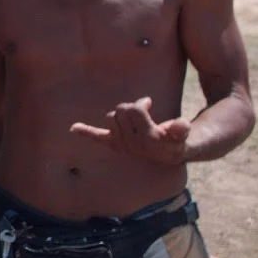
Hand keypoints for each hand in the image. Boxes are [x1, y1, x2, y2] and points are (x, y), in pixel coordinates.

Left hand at [70, 96, 190, 165]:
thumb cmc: (176, 138)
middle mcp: (132, 143)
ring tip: (133, 120)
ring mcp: (121, 145)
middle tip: (142, 111)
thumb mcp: (182, 132)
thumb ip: (181, 128)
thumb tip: (181, 125)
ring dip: (120, 115)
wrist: (169, 153)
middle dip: (131, 107)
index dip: (141, 103)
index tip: (148, 103)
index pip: (134, 109)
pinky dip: (86, 132)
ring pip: (111, 117)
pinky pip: (98, 137)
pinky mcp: (114, 145)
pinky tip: (74, 128)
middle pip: (121, 111)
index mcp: (148, 137)